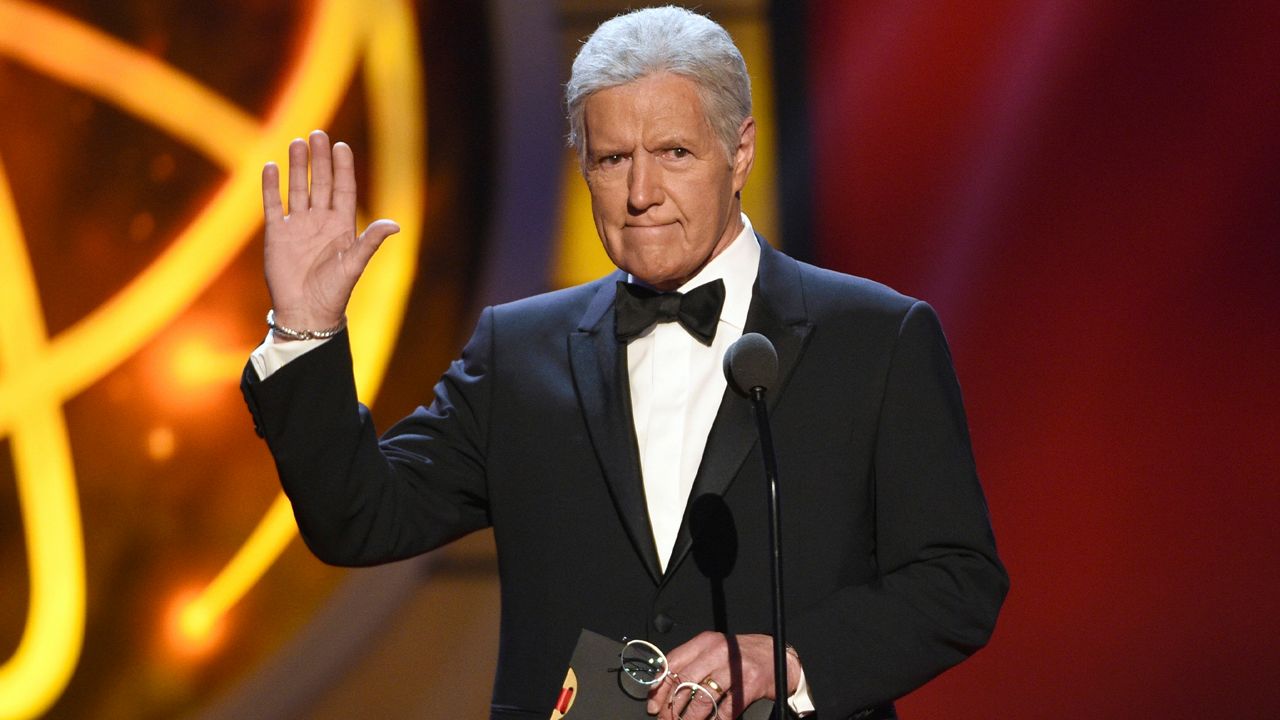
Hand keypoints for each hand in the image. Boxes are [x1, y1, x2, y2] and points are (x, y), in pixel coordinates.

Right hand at [261, 130, 399, 334]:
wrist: (306, 313)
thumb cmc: (334, 292)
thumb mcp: (354, 265)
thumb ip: (370, 242)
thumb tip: (396, 225)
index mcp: (342, 226)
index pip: (343, 189)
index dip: (342, 168)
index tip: (341, 146)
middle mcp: (320, 221)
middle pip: (320, 183)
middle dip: (319, 159)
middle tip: (318, 134)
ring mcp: (297, 226)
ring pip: (297, 189)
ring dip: (297, 167)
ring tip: (297, 143)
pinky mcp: (277, 234)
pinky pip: (273, 205)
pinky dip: (270, 187)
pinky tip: (271, 167)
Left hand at [647, 632, 801, 719]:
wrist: (775, 655)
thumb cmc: (740, 656)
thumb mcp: (713, 651)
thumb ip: (690, 663)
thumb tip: (662, 688)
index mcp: (705, 642)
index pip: (673, 663)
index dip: (659, 687)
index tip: (653, 705)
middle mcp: (718, 652)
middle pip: (685, 682)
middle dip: (672, 707)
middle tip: (667, 719)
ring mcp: (734, 668)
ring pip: (702, 698)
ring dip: (689, 718)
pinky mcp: (749, 685)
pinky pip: (725, 710)